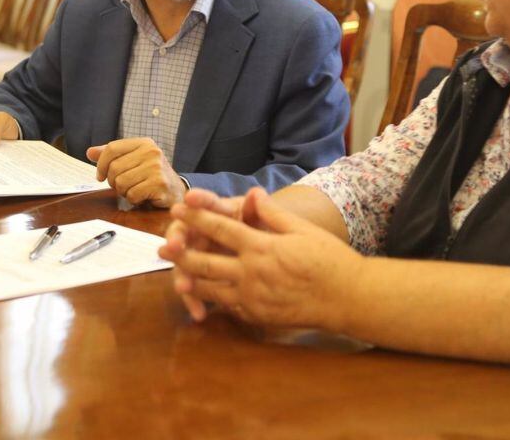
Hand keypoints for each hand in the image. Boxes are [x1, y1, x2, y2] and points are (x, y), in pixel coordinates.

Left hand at [87, 138, 185, 207]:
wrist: (176, 192)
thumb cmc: (151, 176)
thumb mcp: (133, 161)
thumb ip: (112, 156)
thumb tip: (90, 152)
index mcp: (144, 143)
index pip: (112, 148)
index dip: (101, 164)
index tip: (100, 176)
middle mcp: (152, 152)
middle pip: (114, 168)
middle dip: (114, 182)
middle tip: (124, 186)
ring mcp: (156, 167)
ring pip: (121, 182)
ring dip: (124, 192)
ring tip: (135, 190)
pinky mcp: (159, 183)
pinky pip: (132, 194)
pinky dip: (134, 199)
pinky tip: (143, 197)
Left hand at [160, 187, 360, 329]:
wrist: (347, 298)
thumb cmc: (329, 259)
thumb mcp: (302, 230)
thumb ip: (273, 214)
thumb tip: (252, 194)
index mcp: (262, 247)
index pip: (221, 228)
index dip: (197, 217)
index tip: (179, 208)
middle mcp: (251, 273)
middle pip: (206, 262)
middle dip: (181, 253)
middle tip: (162, 246)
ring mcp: (252, 298)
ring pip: (211, 288)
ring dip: (190, 279)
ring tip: (174, 274)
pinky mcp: (257, 316)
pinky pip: (228, 307)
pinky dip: (214, 300)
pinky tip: (205, 295)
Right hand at [160, 188, 261, 319]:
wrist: (272, 260)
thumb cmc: (264, 234)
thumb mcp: (265, 222)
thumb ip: (259, 211)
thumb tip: (257, 193)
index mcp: (220, 213)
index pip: (207, 203)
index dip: (198, 200)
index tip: (189, 198)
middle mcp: (203, 231)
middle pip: (183, 232)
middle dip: (177, 239)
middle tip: (173, 247)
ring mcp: (198, 254)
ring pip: (183, 263)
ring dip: (181, 274)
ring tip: (183, 287)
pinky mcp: (200, 277)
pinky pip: (193, 288)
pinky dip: (194, 299)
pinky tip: (199, 314)